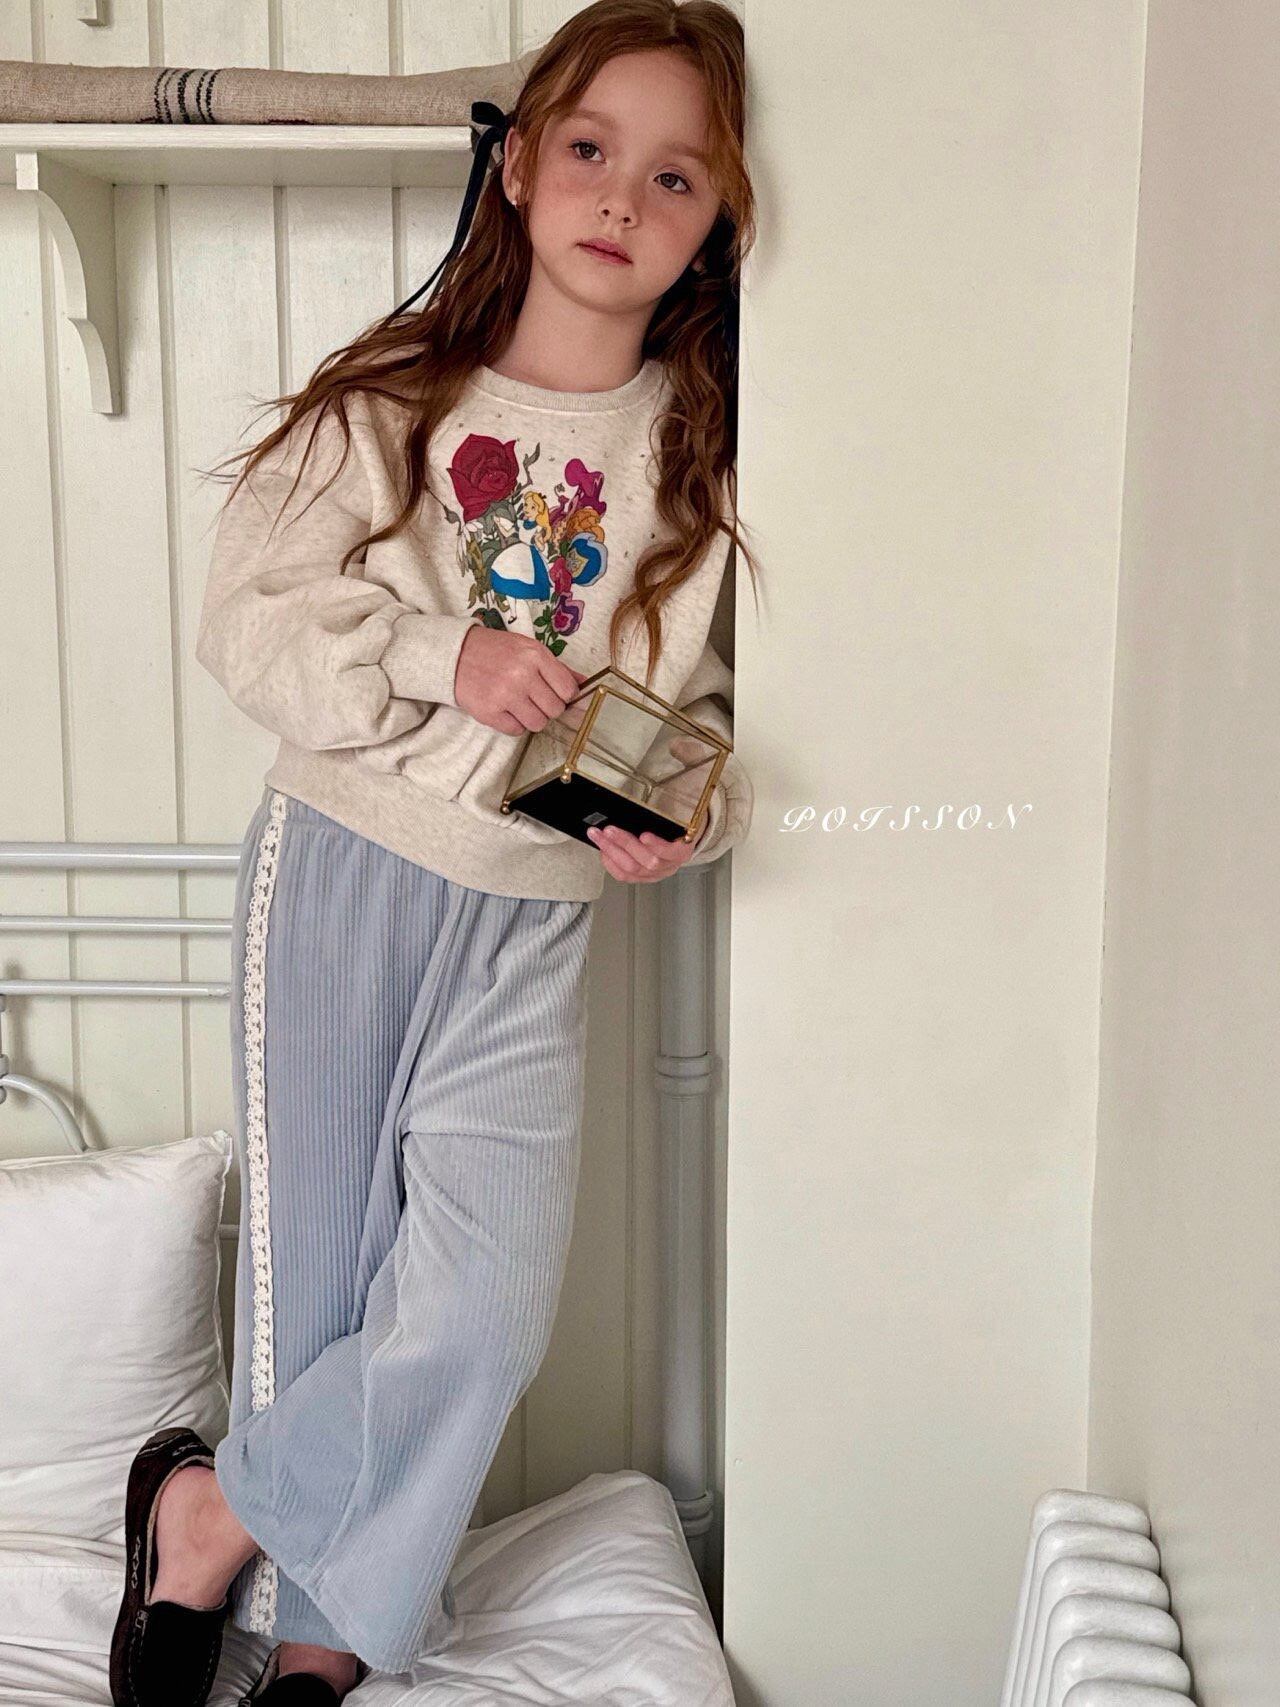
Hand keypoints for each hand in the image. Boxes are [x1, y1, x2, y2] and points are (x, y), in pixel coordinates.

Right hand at [455, 624, 584, 733]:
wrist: (456, 655)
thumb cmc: (497, 652)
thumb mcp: (529, 650)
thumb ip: (558, 668)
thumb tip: (586, 684)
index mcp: (535, 656)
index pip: (568, 690)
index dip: (564, 695)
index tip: (554, 693)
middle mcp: (522, 675)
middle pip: (555, 710)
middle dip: (548, 707)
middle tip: (533, 698)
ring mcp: (505, 695)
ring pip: (538, 724)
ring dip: (532, 718)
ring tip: (519, 704)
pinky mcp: (489, 712)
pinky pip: (516, 731)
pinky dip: (514, 724)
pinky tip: (505, 709)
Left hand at [586, 735, 715, 881]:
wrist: (682, 835)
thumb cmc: (681, 813)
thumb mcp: (689, 787)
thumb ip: (687, 766)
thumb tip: (678, 744)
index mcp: (685, 844)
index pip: (673, 850)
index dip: (658, 845)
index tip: (645, 834)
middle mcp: (671, 862)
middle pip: (647, 860)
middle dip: (625, 844)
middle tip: (609, 829)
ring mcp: (656, 872)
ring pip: (632, 868)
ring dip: (612, 851)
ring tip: (598, 834)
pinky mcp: (642, 876)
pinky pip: (624, 875)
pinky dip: (611, 863)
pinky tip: (602, 849)